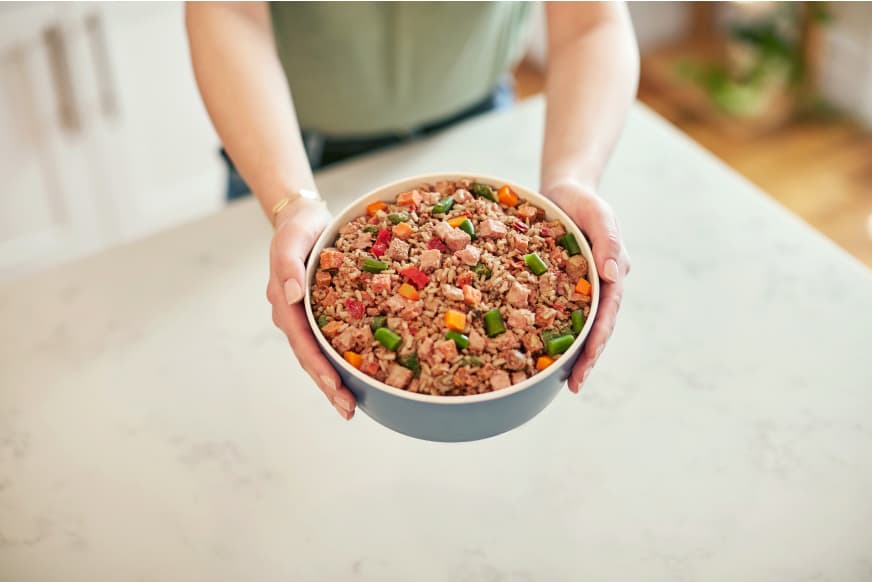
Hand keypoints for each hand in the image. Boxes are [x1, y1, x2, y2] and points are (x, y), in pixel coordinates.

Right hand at [266, 197, 356, 419]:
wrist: (302, 218)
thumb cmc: (297, 227)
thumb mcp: (290, 239)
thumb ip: (287, 267)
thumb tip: (292, 296)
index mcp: (284, 302)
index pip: (302, 341)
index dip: (318, 366)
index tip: (336, 385)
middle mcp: (294, 315)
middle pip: (310, 357)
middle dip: (328, 385)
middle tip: (348, 410)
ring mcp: (306, 317)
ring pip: (319, 355)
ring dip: (333, 381)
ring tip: (352, 406)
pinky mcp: (321, 313)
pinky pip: (331, 341)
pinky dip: (342, 361)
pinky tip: (360, 376)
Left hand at [543, 180, 630, 392]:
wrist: (564, 190)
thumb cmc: (584, 201)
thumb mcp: (600, 215)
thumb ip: (609, 242)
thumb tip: (616, 274)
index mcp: (610, 277)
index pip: (606, 316)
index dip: (597, 341)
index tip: (588, 363)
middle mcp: (594, 289)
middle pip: (591, 329)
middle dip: (584, 359)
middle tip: (572, 386)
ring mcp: (573, 290)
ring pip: (570, 326)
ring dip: (564, 352)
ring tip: (549, 379)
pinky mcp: (551, 286)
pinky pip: (545, 311)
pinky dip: (538, 330)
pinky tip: (522, 347)